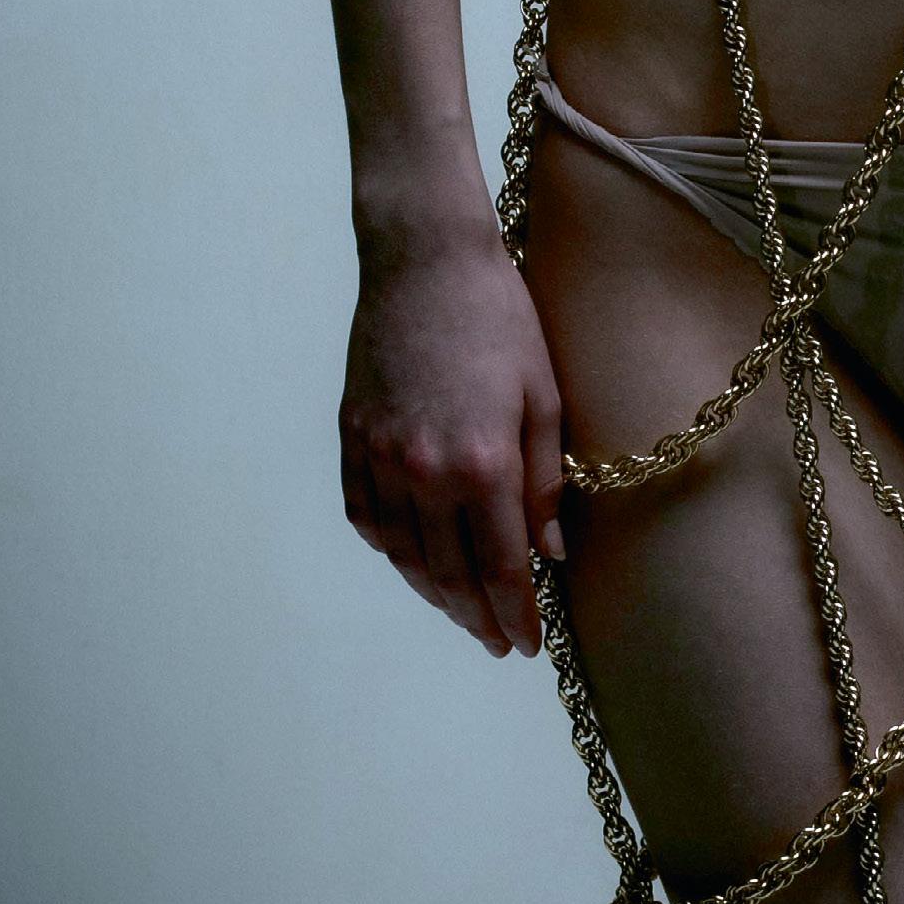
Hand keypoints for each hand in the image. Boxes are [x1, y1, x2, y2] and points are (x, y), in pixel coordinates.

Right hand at [339, 220, 568, 656]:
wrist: (424, 259)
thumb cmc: (500, 319)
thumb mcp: (543, 396)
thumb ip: (546, 482)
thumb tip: (551, 553)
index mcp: (482, 462)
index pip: (499, 566)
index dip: (514, 613)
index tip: (526, 644)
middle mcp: (423, 471)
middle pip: (448, 573)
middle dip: (476, 616)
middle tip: (498, 641)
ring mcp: (379, 456)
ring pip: (403, 553)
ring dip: (433, 592)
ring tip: (461, 611)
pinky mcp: (351, 438)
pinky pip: (365, 515)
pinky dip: (390, 548)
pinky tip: (412, 559)